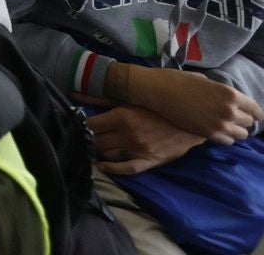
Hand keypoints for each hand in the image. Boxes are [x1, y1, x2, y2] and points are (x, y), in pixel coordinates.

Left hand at [87, 106, 203, 174]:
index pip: (91, 125)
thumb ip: (100, 98)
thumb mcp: (128, 98)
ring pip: (108, 154)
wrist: (189, 121)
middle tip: (86, 137)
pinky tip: (103, 166)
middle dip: (89, 139)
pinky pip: (126, 169)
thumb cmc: (156, 106)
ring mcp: (140, 150)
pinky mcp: (150, 161)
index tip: (79, 125)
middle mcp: (129, 134)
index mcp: (122, 116)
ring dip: (100, 151)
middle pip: (97, 141)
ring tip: (96, 147)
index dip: (82, 126)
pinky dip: (112, 169)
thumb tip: (74, 94)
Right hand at [119, 65, 263, 143]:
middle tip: (232, 117)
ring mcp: (219, 125)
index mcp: (230, 94)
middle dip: (242, 120)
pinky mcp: (208, 135)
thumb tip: (227, 99)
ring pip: (241, 135)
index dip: (253, 111)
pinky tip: (216, 131)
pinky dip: (224, 137)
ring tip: (225, 126)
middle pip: (249, 123)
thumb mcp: (205, 81)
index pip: (256, 110)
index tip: (248, 112)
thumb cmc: (178, 80)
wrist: (157, 91)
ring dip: (235, 130)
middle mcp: (230, 111)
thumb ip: (221, 92)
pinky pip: (227, 142)